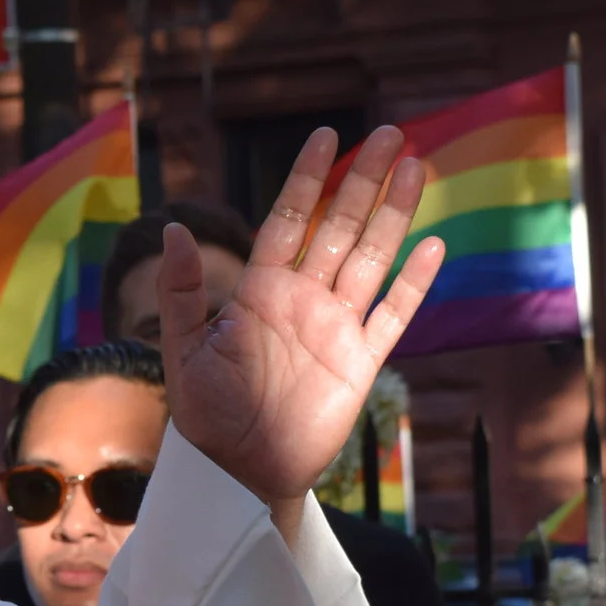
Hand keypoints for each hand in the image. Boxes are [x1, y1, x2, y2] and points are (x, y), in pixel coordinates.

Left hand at [161, 125, 444, 508]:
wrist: (239, 471)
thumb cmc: (205, 415)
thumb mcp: (183, 350)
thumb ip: (181, 291)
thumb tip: (172, 228)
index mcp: (260, 290)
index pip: (289, 220)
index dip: (307, 179)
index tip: (325, 136)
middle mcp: (303, 300)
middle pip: (340, 228)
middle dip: (363, 181)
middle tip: (390, 134)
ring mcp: (336, 328)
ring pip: (371, 259)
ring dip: (393, 216)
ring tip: (415, 167)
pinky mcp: (361, 363)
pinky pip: (393, 316)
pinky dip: (414, 284)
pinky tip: (433, 246)